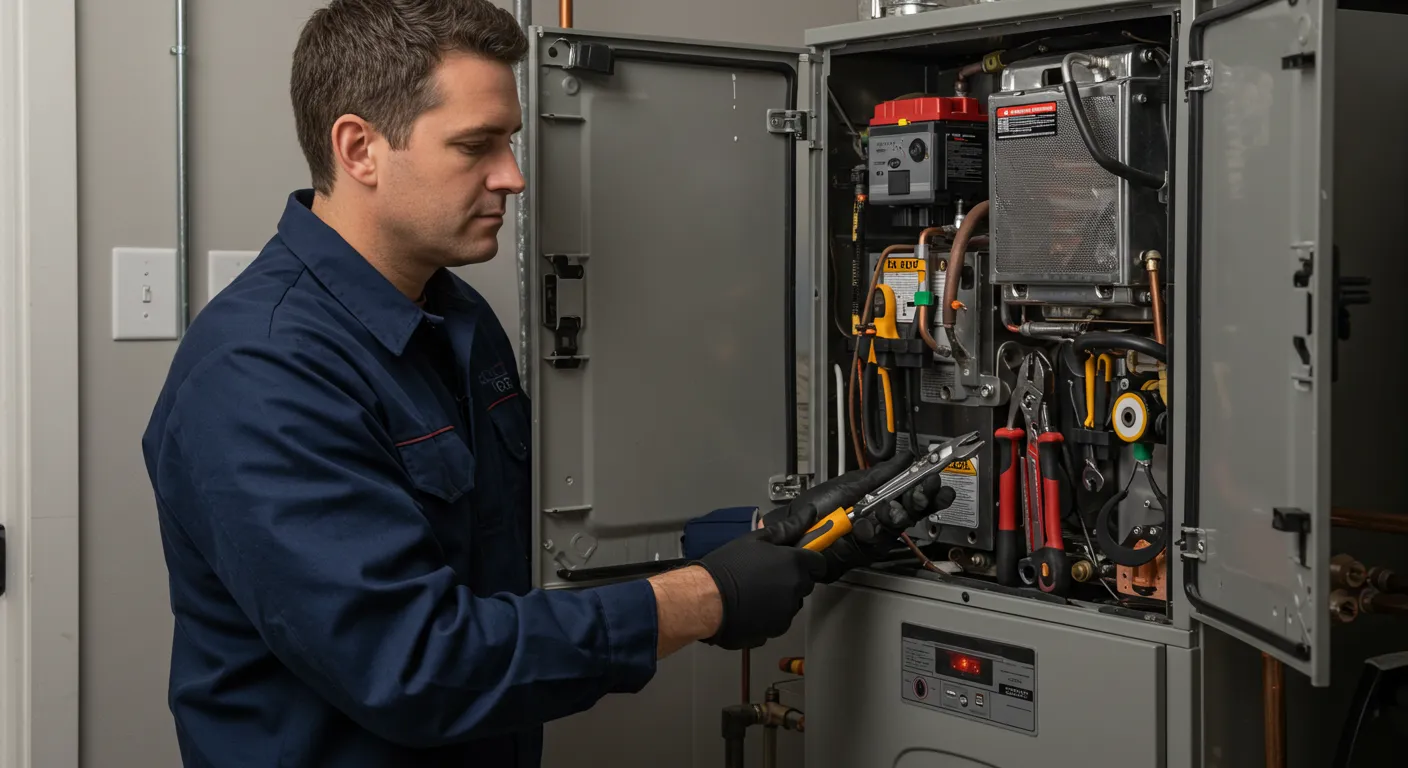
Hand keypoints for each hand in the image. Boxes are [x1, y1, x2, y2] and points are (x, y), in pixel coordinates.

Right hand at [695, 525, 825, 649]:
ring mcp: (787, 612)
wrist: (706, 599)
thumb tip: (809, 514)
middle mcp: (796, 589)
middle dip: (791, 578)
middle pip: (805, 583)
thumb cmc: (728, 567)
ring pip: (791, 603)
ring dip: (780, 598)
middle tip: (765, 574)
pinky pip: (779, 620)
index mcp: (794, 564)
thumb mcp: (756, 540)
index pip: (819, 563)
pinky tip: (750, 607)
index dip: (807, 561)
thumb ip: (788, 529)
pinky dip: (769, 615)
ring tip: (754, 591)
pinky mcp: (776, 630)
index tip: (794, 561)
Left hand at [761, 454, 956, 581]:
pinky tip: (866, 525)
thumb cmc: (814, 507)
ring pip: (895, 529)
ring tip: (892, 508)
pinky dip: (870, 532)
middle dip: (919, 501)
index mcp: (877, 498)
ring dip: (894, 517)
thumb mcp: (850, 484)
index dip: (925, 489)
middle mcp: (877, 518)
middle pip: (909, 513)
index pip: (909, 494)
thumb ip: (881, 474)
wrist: (790, 530)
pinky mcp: (861, 554)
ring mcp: (870, 537)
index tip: (936, 479)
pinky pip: (874, 544)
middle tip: (926, 492)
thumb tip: (906, 457)